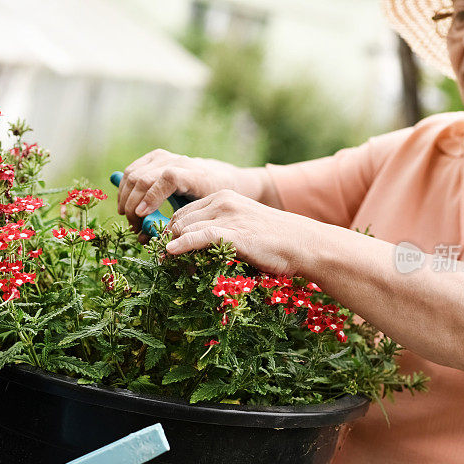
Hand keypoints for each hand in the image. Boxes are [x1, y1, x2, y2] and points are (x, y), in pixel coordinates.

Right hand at [118, 149, 241, 242]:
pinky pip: (131, 171)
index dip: (152, 196)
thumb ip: (174, 225)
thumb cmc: (208, 202)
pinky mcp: (154, 156)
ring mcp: (164, 156)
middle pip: (144, 178)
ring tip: (129, 220)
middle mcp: (178, 161)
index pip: (168, 179)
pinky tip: (126, 206)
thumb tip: (144, 239)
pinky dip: (124, 189)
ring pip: (133, 175)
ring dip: (125, 199)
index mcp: (194, 175)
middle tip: (134, 228)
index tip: (141, 215)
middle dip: (134, 206)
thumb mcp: (198, 215)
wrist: (218, 177)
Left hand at [163, 189, 314, 276]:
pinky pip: (198, 237)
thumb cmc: (274, 240)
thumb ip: (218, 230)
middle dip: (167, 240)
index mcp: (223, 197)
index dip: (170, 231)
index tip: (163, 249)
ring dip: (172, 247)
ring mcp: (228, 216)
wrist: (303, 243)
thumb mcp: (242, 227)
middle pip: (180, 219)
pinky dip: (181, 245)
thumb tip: (191, 248)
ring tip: (165, 265)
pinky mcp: (234, 233)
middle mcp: (223, 201)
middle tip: (160, 260)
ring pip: (185, 227)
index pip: (184, 211)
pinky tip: (170, 253)